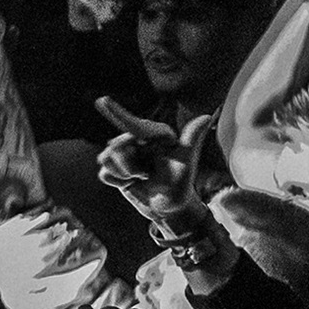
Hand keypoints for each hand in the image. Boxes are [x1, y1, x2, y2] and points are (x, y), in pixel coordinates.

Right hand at [95, 100, 211, 229]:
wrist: (169, 207)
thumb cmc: (180, 183)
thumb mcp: (186, 163)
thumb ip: (191, 139)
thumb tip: (206, 117)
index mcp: (153, 135)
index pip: (134, 126)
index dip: (117, 113)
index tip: (103, 100)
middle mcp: (137, 140)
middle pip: (117, 147)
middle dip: (129, 166)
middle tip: (146, 175)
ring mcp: (124, 153)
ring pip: (107, 160)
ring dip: (123, 174)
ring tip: (140, 178)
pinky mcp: (115, 167)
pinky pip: (104, 174)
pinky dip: (117, 182)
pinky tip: (130, 183)